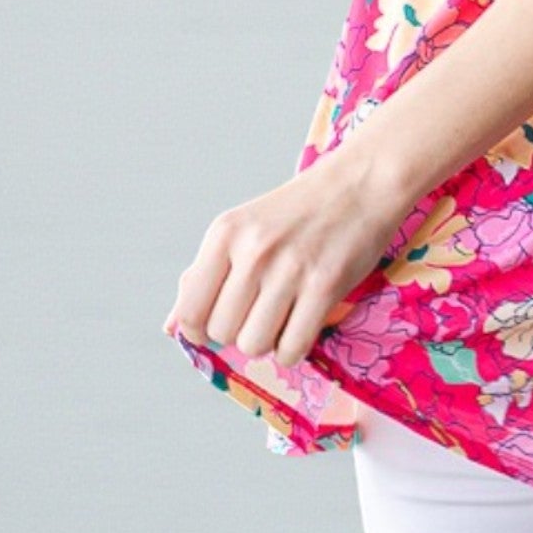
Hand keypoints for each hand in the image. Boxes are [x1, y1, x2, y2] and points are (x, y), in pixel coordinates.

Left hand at [163, 146, 410, 369]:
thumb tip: (172, 327)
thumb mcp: (242, 228)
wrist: (360, 183)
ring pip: (254, 345)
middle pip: (222, 333)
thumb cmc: (299, 210)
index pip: (190, 311)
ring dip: (268, 341)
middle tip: (261, 310)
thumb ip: (205, 275)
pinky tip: (303, 321)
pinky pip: (292, 349)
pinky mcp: (325, 285)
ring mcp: (290, 268)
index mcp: (225, 233)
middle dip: (239, 332)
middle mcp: (253, 250)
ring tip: (284, 313)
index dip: (200, 331)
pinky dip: (294, 348)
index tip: (222, 322)